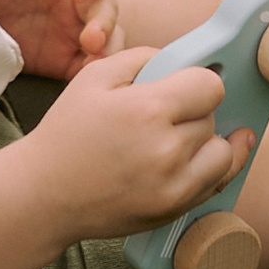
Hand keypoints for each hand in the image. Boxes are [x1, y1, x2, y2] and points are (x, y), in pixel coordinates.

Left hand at [0, 0, 115, 79]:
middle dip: (104, 20)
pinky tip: (84, 80)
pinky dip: (91, 73)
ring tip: (93, 60)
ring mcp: (71, 30)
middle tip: (91, 37)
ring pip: (108, 37)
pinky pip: (87, 67)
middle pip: (106, 4)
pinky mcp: (63, 61)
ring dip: (107, 48)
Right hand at [0, 48, 251, 268]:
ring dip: (207, 141)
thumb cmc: (68, 132)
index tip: (184, 86)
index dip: (199, 81)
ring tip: (180, 138)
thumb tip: (182, 62)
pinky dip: (211, 169)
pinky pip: (216, 184)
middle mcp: (167, 149)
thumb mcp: (94, 76)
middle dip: (194, 111)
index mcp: (147, 109)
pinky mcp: (174, 210)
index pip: (211, 86)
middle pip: (212, 117)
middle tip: (165, 115)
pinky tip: (201, 157)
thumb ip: (144, 57)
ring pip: (223, 153)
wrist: (46, 194)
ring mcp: (174, 186)